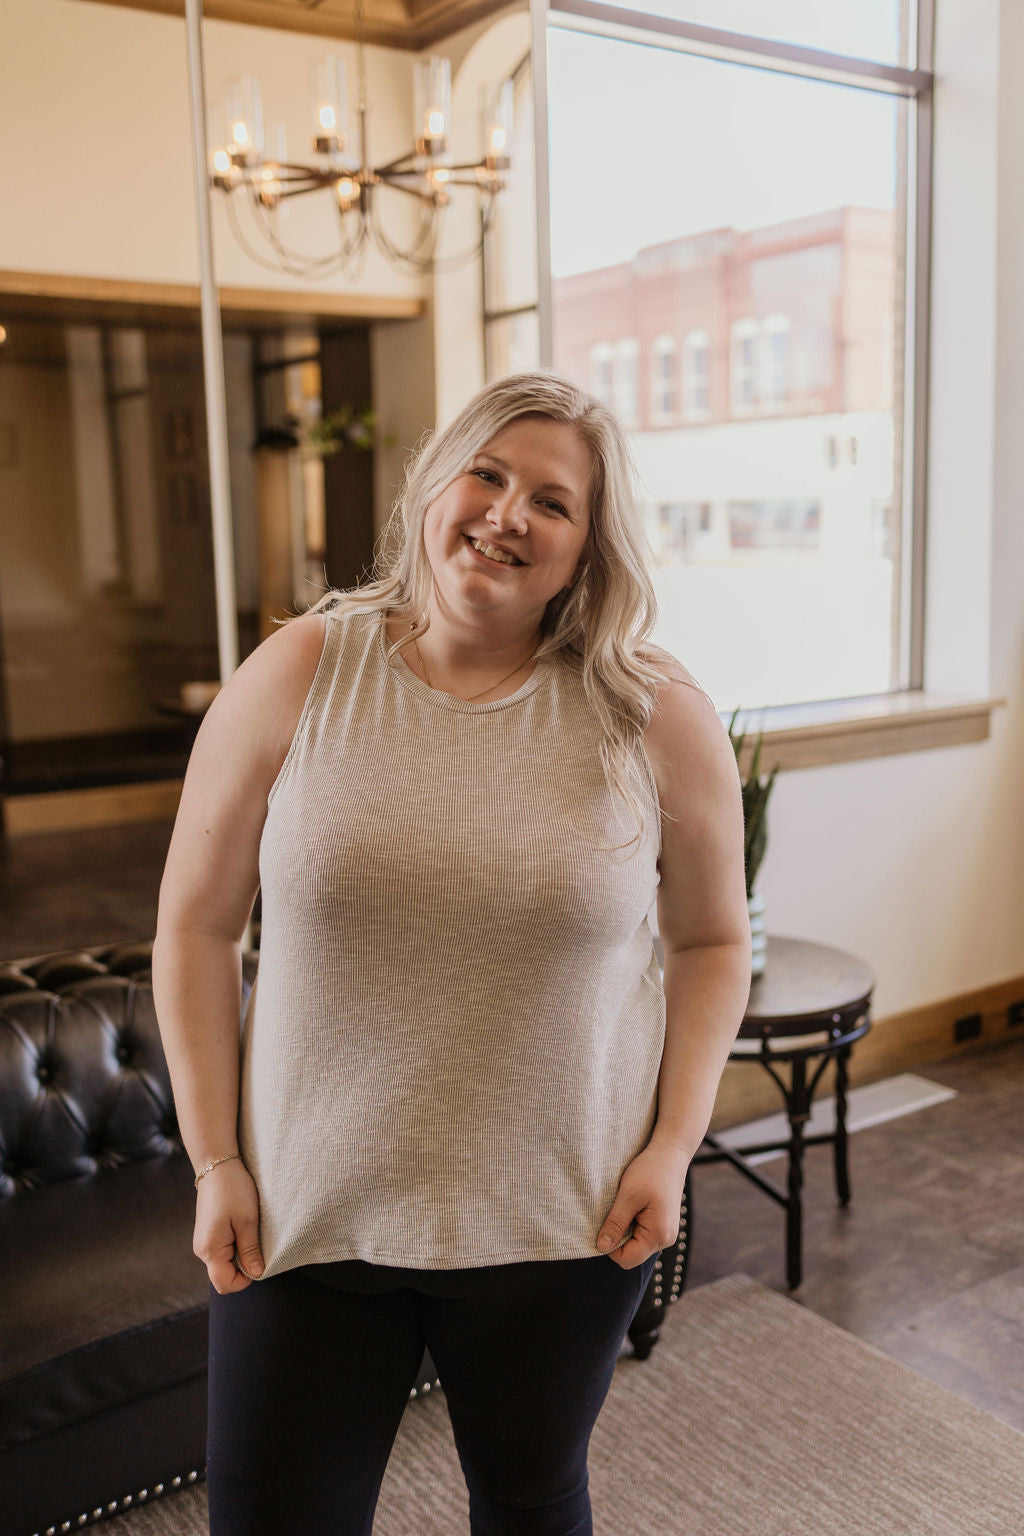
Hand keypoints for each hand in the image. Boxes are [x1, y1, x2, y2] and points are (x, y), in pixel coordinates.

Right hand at [193, 1157, 264, 1292]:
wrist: (217, 1166)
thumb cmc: (233, 1190)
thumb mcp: (247, 1221)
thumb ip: (250, 1251)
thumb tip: (256, 1274)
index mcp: (210, 1250)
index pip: (225, 1284)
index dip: (245, 1279)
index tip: (258, 1259)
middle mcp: (202, 1250)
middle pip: (224, 1275)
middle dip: (243, 1267)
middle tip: (255, 1242)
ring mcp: (203, 1242)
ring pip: (224, 1264)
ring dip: (240, 1255)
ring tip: (248, 1232)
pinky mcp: (207, 1234)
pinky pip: (222, 1252)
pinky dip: (235, 1247)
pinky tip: (242, 1228)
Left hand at [596, 1141, 689, 1268]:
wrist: (671, 1152)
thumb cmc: (651, 1170)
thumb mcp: (628, 1196)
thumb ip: (615, 1224)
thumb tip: (601, 1247)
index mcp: (658, 1235)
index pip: (627, 1259)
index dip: (610, 1246)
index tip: (605, 1223)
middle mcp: (665, 1239)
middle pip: (632, 1253)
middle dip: (618, 1236)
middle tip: (616, 1210)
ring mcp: (666, 1232)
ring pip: (636, 1243)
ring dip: (625, 1228)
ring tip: (626, 1205)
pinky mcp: (663, 1223)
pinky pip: (642, 1233)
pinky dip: (632, 1223)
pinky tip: (633, 1204)